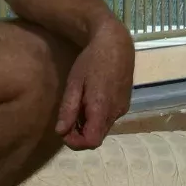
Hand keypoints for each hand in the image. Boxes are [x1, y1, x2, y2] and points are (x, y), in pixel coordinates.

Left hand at [55, 21, 133, 149]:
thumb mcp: (74, 83)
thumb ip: (68, 109)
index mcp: (102, 108)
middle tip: (68, 118)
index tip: (64, 132)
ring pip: (103, 129)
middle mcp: (116, 112)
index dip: (76, 143)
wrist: (116, 43)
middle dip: (80, 134)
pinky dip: (98, 117)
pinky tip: (91, 100)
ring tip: (79, 106)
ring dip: (89, 125)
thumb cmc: (91, 60)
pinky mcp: (126, 103)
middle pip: (97, 138)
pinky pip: (109, 119)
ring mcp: (123, 108)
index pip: (91, 142)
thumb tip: (60, 132)